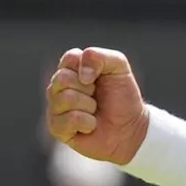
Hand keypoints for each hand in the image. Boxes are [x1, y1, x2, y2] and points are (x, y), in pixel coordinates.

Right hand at [46, 47, 148, 165]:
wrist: (129, 127)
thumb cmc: (122, 95)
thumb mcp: (118, 66)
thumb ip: (98, 57)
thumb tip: (81, 75)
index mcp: (71, 68)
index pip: (69, 58)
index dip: (88, 67)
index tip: (99, 77)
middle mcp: (58, 86)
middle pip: (62, 79)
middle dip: (88, 88)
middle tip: (96, 95)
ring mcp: (55, 107)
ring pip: (66, 99)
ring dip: (89, 106)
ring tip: (94, 110)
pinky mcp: (56, 128)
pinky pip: (69, 120)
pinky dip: (87, 122)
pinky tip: (90, 125)